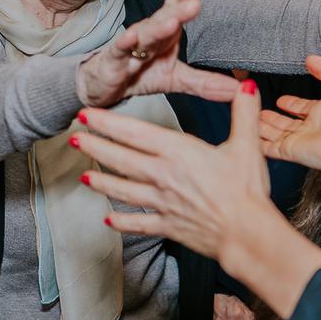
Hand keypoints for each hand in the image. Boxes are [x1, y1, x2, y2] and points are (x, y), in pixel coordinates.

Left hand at [74, 82, 320, 317]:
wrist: (246, 235)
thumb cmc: (246, 191)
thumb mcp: (247, 145)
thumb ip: (244, 112)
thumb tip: (246, 85)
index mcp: (178, 153)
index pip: (134, 133)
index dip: (107, 123)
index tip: (86, 115)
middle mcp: (163, 177)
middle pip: (121, 160)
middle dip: (95, 148)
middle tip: (73, 139)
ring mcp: (163, 203)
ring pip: (124, 191)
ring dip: (102, 183)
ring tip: (83, 178)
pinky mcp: (169, 226)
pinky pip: (140, 224)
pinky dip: (123, 222)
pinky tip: (109, 220)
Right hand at [75, 0, 240, 108]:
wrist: (103, 88)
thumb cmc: (139, 74)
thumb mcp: (176, 80)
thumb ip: (206, 83)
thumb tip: (240, 89)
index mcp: (164, 35)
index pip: (174, 11)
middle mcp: (148, 36)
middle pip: (164, 19)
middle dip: (179, 10)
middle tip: (195, 1)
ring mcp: (129, 47)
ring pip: (144, 33)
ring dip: (158, 27)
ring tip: (172, 21)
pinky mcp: (112, 61)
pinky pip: (119, 51)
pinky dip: (124, 43)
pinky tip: (131, 36)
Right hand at [259, 56, 320, 205]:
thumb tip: (311, 59)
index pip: (303, 107)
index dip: (292, 103)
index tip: (281, 99)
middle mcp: (313, 127)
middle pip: (287, 122)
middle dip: (272, 117)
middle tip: (257, 110)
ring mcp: (302, 140)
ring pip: (276, 134)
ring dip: (262, 127)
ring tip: (249, 118)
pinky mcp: (292, 151)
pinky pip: (271, 148)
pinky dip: (259, 144)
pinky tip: (250, 136)